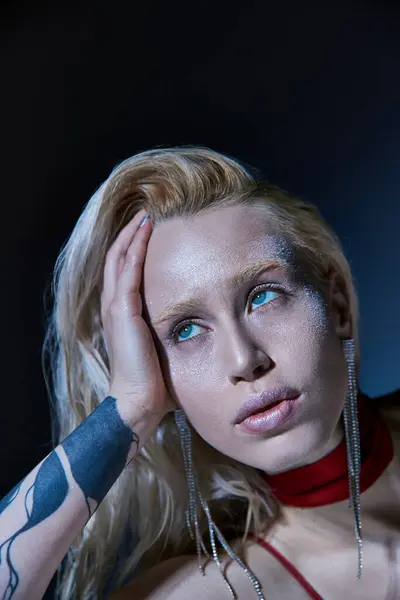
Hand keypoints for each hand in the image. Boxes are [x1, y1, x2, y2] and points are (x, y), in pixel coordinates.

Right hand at [101, 209, 172, 424]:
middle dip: (131, 234)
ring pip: (119, 258)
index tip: (150, 231)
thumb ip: (168, 331)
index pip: (123, 271)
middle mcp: (113, 306)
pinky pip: (127, 270)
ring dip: (133, 234)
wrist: (137, 403)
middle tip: (148, 214)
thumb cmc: (153, 382)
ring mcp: (115, 307)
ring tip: (148, 215)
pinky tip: (147, 230)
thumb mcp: (160, 348)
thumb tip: (194, 324)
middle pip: (117, 258)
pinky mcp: (123, 310)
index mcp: (121, 314)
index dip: (133, 249)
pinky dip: (135, 247)